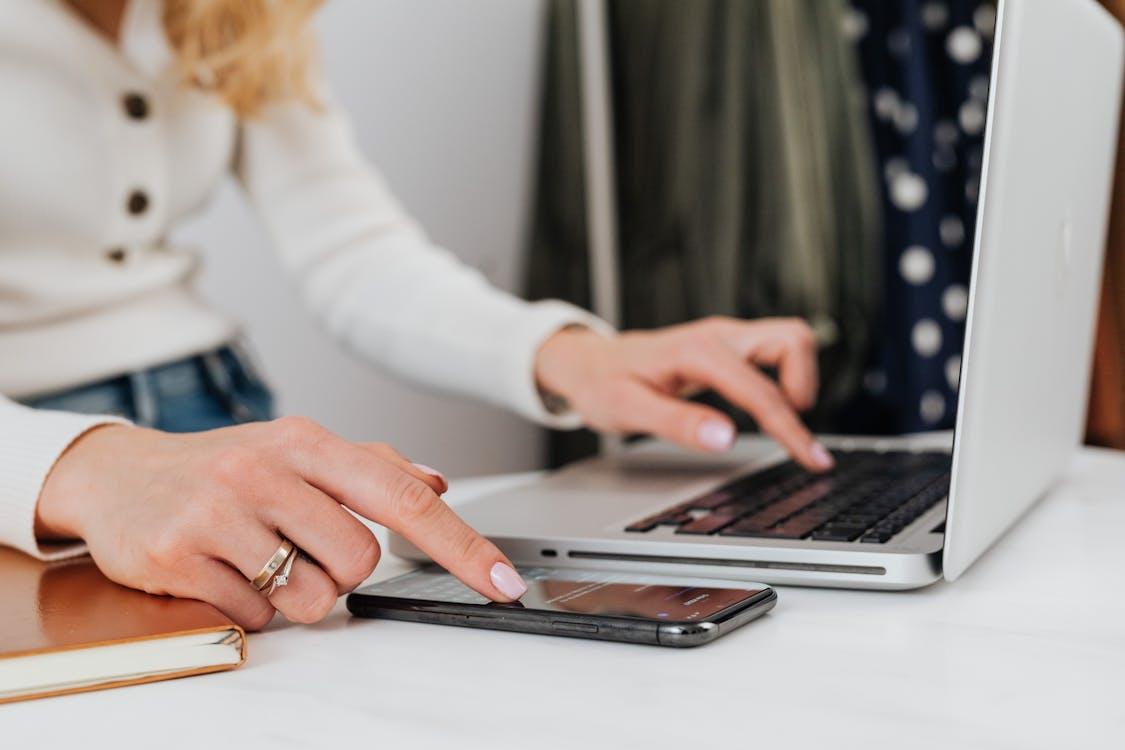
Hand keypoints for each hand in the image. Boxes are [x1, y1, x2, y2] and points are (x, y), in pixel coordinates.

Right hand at [34, 418, 528, 629]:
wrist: (119, 475)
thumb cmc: (224, 465)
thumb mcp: (298, 451)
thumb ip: (373, 466)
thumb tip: (437, 482)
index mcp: (307, 441)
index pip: (403, 497)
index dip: (461, 544)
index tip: (503, 580)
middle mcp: (265, 469)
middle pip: (360, 560)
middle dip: (341, 570)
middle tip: (301, 548)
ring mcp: (218, 513)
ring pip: (311, 597)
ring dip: (297, 594)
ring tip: (261, 560)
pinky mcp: (177, 557)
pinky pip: (254, 616)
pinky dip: (250, 606)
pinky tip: (224, 571)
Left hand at [535, 316, 833, 471]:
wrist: (588, 363)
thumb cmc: (603, 384)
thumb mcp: (629, 410)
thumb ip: (678, 423)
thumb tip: (724, 438)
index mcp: (696, 352)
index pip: (760, 389)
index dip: (790, 428)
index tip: (810, 458)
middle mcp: (717, 336)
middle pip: (792, 339)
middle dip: (807, 385)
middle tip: (793, 429)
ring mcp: (726, 338)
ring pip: (789, 340)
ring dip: (799, 380)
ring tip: (784, 421)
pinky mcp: (728, 347)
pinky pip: (774, 353)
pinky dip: (785, 379)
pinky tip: (772, 412)